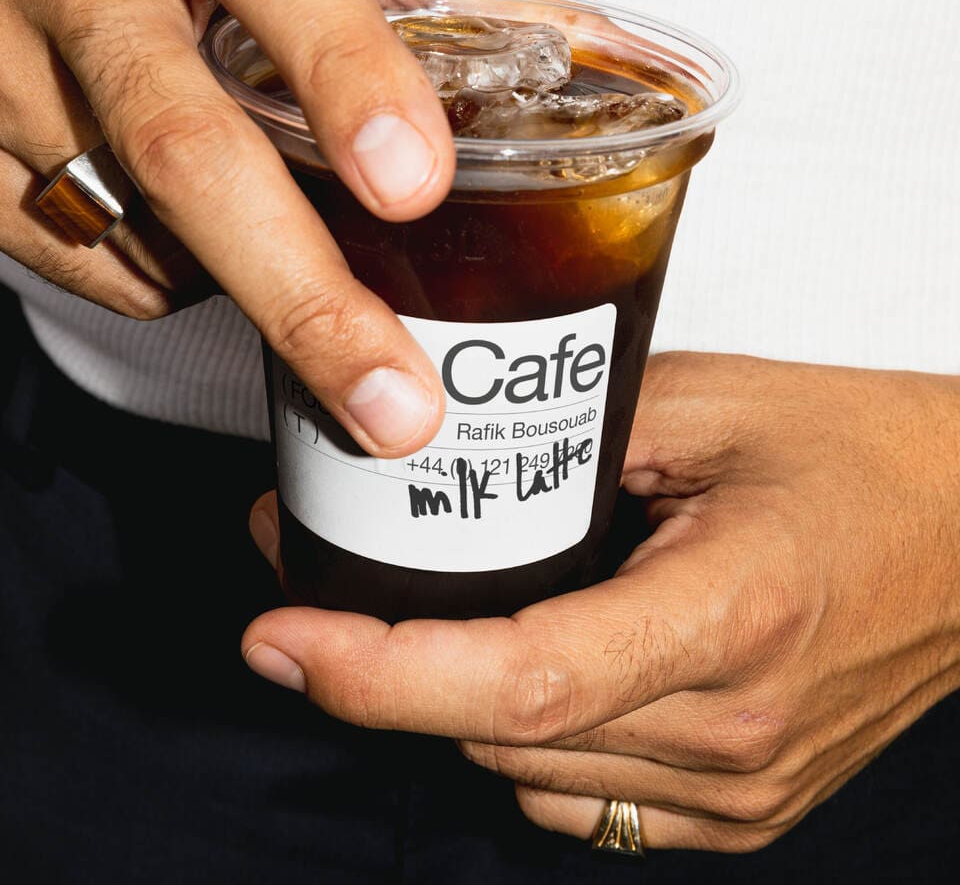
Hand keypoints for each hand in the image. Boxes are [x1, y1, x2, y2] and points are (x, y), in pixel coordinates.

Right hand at [0, 0, 581, 454]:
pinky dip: (169, 283)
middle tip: (397, 402)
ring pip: (135, 230)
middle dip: (301, 290)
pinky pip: (88, 266)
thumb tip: (609, 54)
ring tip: (322, 310)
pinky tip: (201, 247)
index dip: (344, 68)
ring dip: (244, 292)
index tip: (416, 181)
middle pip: (183, 145)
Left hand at [241, 353, 959, 851]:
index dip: (381, 670)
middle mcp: (734, 730)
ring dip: (454, 702)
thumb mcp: (710, 402)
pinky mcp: (745, 809)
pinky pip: (586, 804)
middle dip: (386, 665)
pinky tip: (525, 661)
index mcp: (732, 613)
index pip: (523, 680)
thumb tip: (450, 452)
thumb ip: (575, 427)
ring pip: (531, 776)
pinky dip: (527, 742)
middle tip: (323, 568)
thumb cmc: (858, 454)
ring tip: (422, 605)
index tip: (281, 635)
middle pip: (503, 732)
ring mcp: (742, 789)